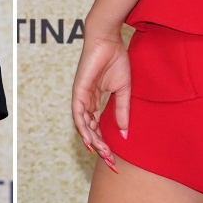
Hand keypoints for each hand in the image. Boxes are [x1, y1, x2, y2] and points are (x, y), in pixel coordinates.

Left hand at [71, 29, 130, 172]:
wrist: (108, 41)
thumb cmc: (116, 60)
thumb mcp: (123, 90)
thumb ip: (122, 111)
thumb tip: (124, 133)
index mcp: (96, 101)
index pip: (97, 127)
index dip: (105, 142)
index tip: (114, 158)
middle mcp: (86, 101)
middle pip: (90, 129)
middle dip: (99, 146)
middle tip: (110, 161)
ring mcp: (81, 96)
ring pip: (83, 124)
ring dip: (92, 140)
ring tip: (102, 153)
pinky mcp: (78, 90)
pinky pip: (78, 112)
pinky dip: (83, 126)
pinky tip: (89, 139)